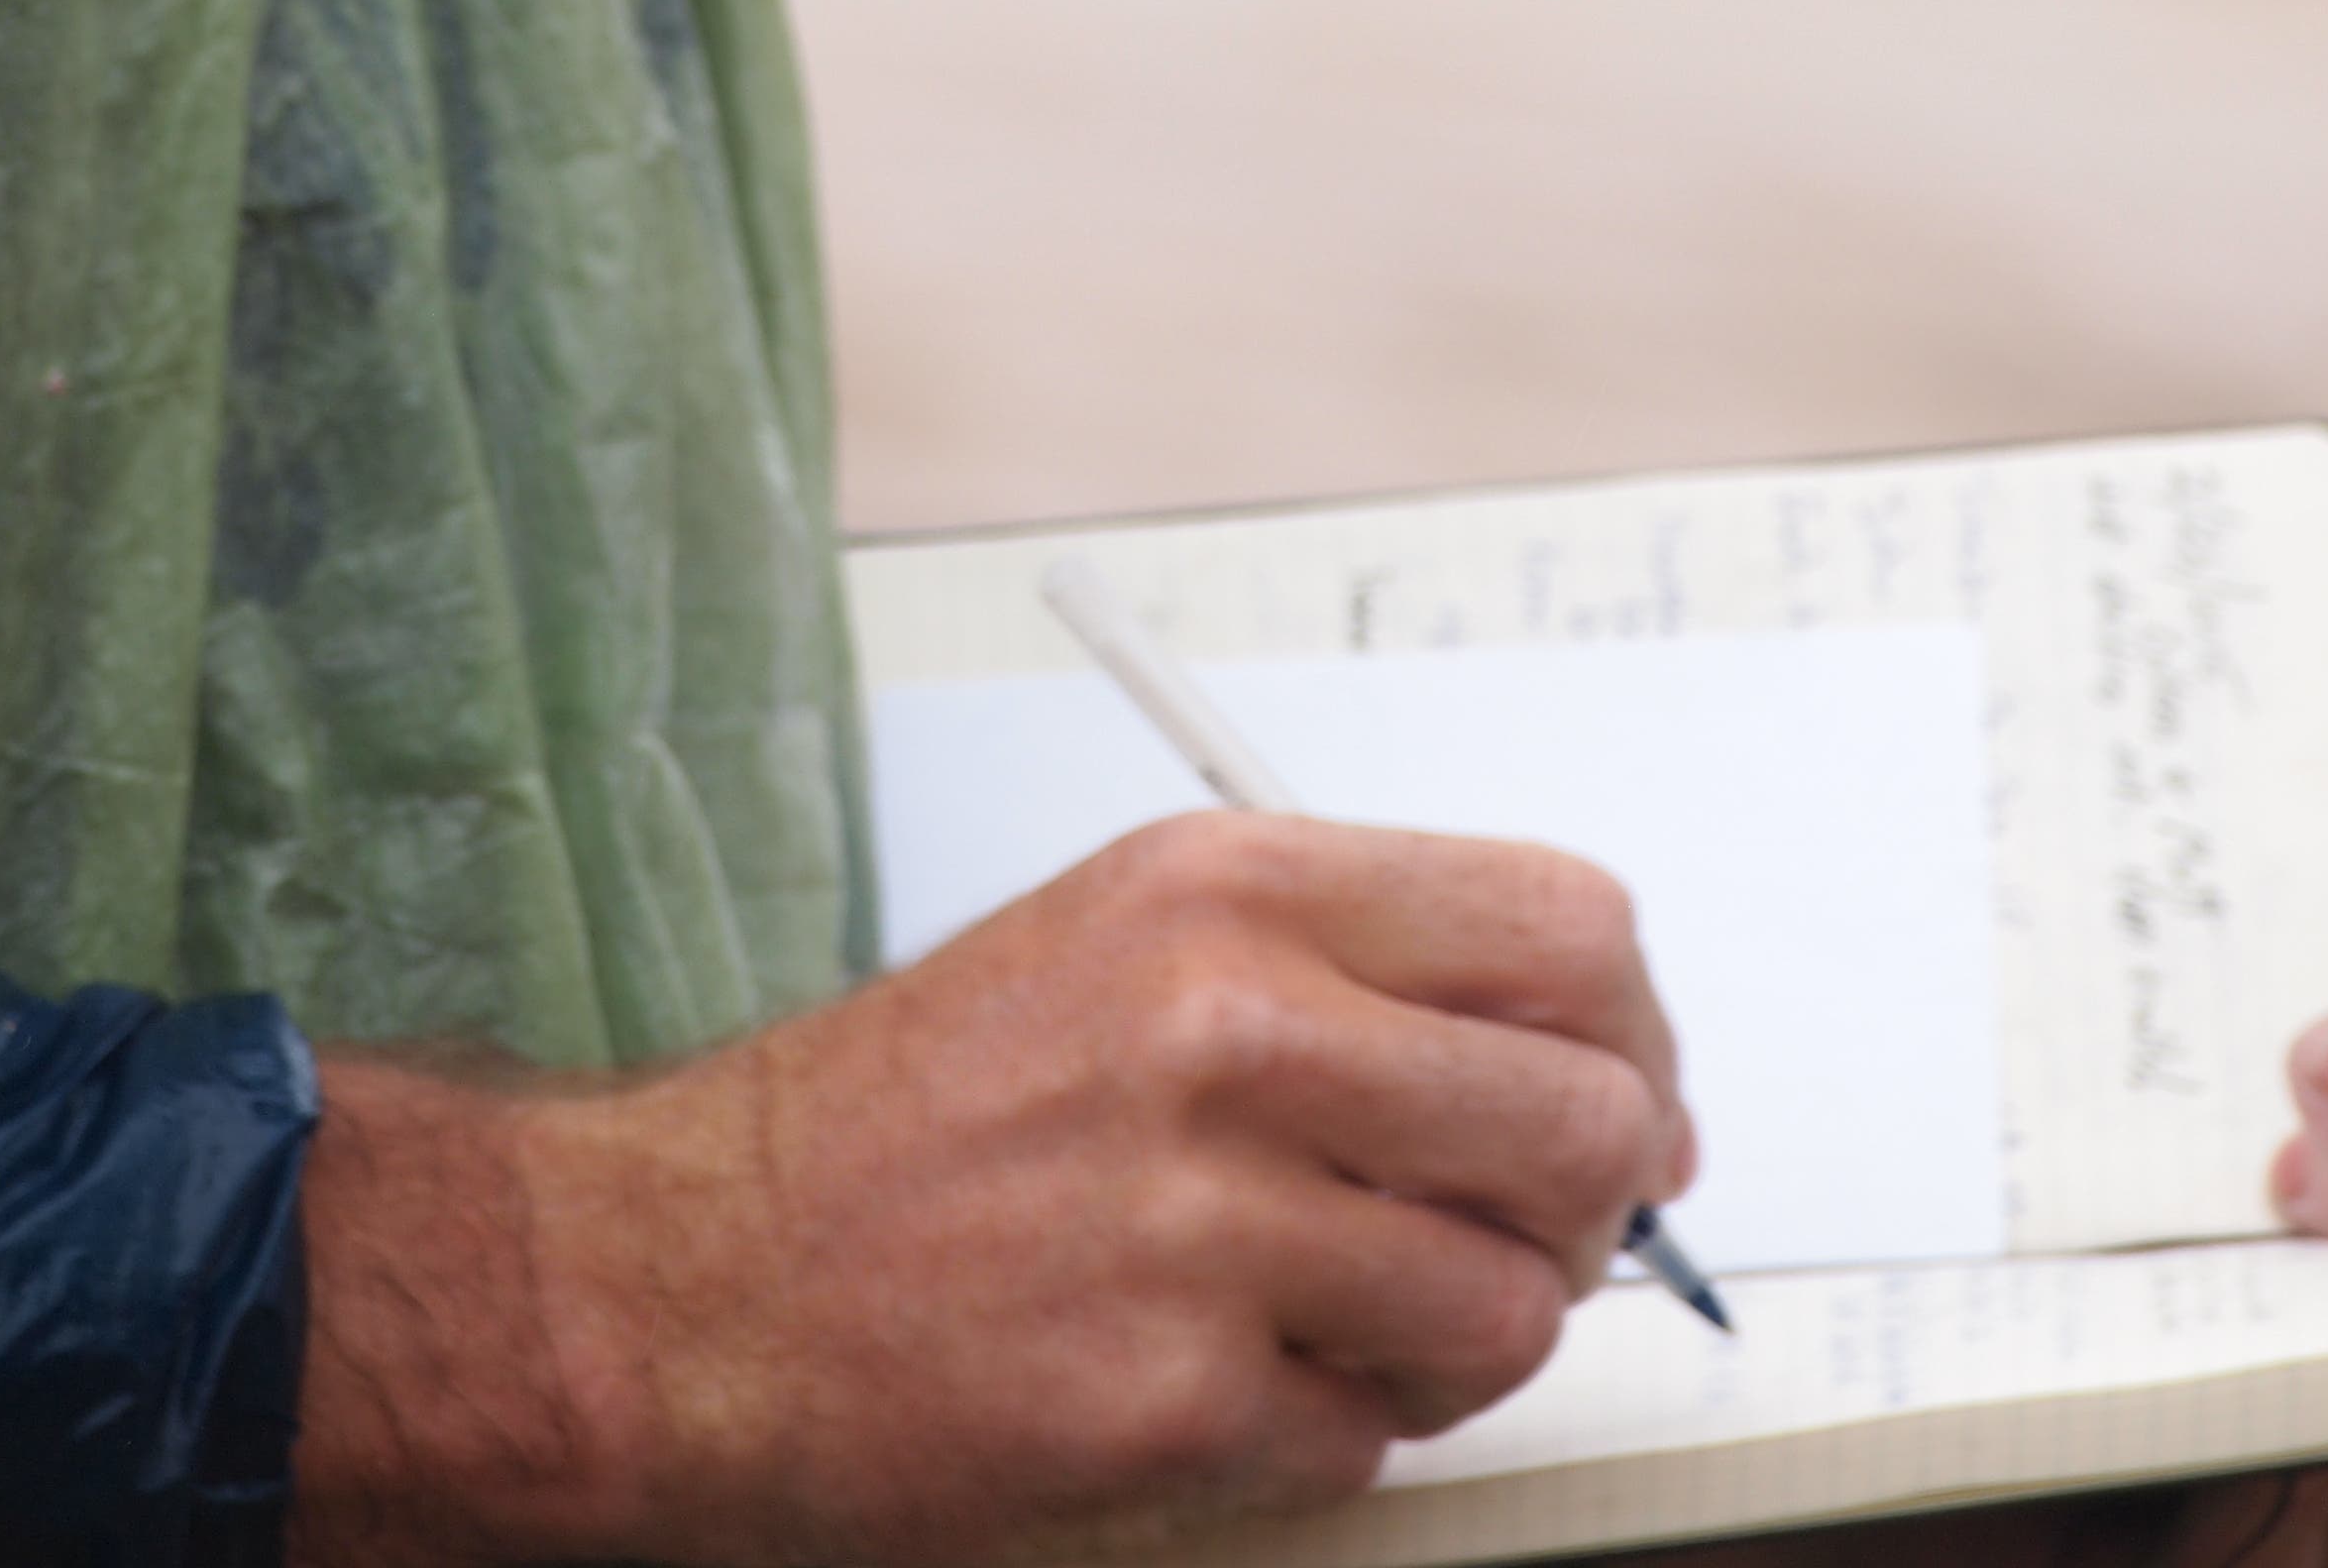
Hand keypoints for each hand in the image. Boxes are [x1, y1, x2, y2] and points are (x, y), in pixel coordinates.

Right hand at [289, 810, 1690, 1564]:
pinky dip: (1330, 1432)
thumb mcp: (1139, 940)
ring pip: (1509, 1307)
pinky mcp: (1169, 1398)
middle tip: (1515, 1234)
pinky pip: (1375, 1440)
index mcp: (1230, 886)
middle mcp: (1227, 1024)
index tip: (1620, 1096)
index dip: (1630, 1035)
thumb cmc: (922, 1112)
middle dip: (1586, 1209)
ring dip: (1461, 1341)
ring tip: (1348, 1313)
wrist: (697, 1273)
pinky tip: (1227, 1375)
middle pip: (1581, 1122)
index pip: (1567, 929)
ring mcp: (1200, 1217)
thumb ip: (1362, 974)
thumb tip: (1598, 1070)